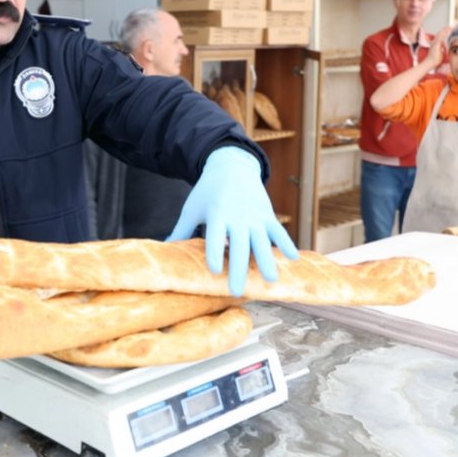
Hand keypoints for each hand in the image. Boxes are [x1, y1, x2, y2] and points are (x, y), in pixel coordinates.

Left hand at [166, 147, 299, 294]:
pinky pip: (278, 231)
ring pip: (262, 241)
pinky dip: (286, 244)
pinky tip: (293, 259)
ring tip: (271, 280)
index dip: (214, 253)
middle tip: (237, 291)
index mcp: (217, 213)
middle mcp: (238, 216)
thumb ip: (181, 230)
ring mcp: (255, 216)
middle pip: (239, 245)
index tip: (214, 272)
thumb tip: (164, 249)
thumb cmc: (207, 191)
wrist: (232, 165)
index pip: (215, 236)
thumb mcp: (192, 208)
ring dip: (267, 260)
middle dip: (239, 269)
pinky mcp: (267, 214)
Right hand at [424, 26, 449, 69]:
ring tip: (451, 26)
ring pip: (440, 34)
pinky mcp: (436, 44)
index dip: (444, 32)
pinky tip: (449, 30)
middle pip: (440, 33)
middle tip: (451, 26)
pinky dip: (445, 33)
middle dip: (445, 29)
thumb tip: (442, 49)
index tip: (449, 29)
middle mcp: (434, 42)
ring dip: (446, 30)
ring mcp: (435, 43)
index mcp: (435, 44)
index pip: (440, 36)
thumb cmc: (434, 60)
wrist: (430, 63)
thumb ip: (441, 50)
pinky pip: (440, 37)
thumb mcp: (439, 53)